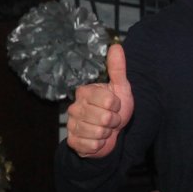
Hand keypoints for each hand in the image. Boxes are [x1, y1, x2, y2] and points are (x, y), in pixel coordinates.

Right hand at [65, 44, 133, 158]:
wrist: (111, 134)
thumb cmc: (115, 109)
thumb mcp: (120, 88)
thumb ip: (117, 68)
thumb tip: (116, 45)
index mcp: (85, 92)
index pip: (109, 101)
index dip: (117, 106)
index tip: (115, 106)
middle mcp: (74, 107)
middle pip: (104, 118)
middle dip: (113, 121)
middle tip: (111, 119)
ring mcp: (72, 125)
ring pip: (98, 132)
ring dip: (107, 134)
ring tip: (105, 129)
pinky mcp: (72, 142)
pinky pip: (91, 146)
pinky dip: (99, 145)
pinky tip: (98, 140)